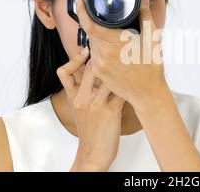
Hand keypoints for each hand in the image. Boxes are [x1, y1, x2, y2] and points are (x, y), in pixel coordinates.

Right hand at [56, 48, 125, 170]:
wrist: (93, 152)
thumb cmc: (90, 130)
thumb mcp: (80, 110)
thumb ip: (84, 91)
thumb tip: (95, 72)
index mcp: (73, 97)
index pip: (64, 73)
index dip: (73, 59)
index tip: (85, 50)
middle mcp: (82, 98)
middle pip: (89, 69)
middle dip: (101, 56)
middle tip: (113, 48)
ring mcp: (96, 104)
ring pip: (107, 77)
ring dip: (119, 68)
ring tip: (127, 59)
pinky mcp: (111, 111)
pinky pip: (121, 91)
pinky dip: (129, 84)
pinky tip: (135, 80)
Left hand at [75, 0, 171, 113]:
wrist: (148, 94)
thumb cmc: (152, 67)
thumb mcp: (153, 38)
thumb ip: (146, 15)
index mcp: (114, 43)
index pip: (89, 23)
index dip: (81, 9)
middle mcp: (102, 54)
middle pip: (90, 32)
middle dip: (94, 22)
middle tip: (105, 17)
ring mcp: (98, 65)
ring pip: (92, 44)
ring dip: (99, 37)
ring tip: (115, 37)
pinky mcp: (98, 74)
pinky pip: (94, 57)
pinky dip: (101, 50)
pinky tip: (115, 52)